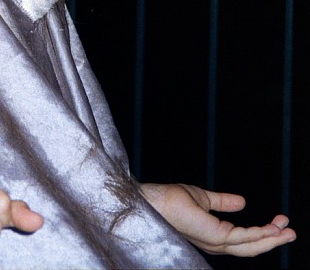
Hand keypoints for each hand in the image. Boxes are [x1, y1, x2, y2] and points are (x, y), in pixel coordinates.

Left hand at [140, 182, 295, 256]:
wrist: (153, 200)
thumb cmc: (170, 199)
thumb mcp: (203, 198)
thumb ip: (222, 202)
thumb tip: (243, 202)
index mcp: (214, 235)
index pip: (244, 239)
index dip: (263, 233)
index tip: (280, 221)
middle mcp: (216, 243)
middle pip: (251, 247)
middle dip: (273, 240)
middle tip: (292, 230)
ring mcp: (215, 242)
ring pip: (251, 245)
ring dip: (272, 238)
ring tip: (289, 230)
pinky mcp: (214, 236)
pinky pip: (243, 238)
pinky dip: (260, 234)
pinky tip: (272, 229)